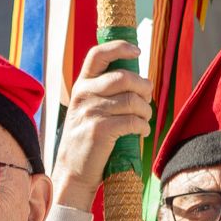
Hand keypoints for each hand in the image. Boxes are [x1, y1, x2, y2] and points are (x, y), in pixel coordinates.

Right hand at [48, 40, 151, 209]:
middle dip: (144, 87)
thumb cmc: (88, 139)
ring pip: (132, 101)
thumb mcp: (88, 109)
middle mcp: (83, 94)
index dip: (120, 48)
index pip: (98, 54)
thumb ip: (105, 92)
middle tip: (147, 98)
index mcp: (81, 85)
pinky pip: (133, 121)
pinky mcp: (99, 130)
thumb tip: (140, 81)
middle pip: (124, 77)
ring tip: (145, 120)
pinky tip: (142, 132)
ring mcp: (90, 112)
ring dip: (146, 111)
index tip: (137, 51)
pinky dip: (143, 127)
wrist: (73, 171)